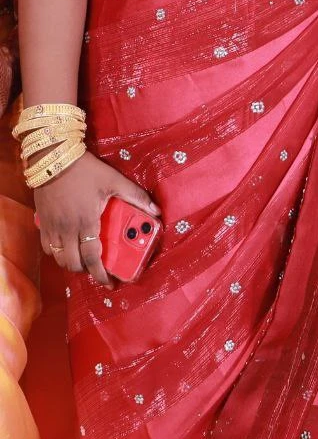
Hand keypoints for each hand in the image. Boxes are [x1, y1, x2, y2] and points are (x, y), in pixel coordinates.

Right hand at [33, 150, 160, 286]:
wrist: (53, 156)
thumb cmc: (86, 170)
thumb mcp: (114, 180)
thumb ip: (135, 196)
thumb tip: (156, 211)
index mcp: (86, 222)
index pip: (92, 258)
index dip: (101, 274)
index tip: (110, 283)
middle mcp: (66, 229)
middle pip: (73, 263)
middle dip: (86, 271)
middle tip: (98, 268)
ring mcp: (51, 226)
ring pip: (58, 258)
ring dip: (71, 263)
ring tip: (82, 259)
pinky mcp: (41, 221)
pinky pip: (46, 246)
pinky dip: (56, 252)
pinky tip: (65, 246)